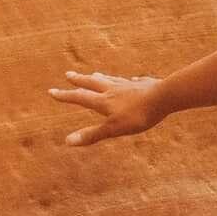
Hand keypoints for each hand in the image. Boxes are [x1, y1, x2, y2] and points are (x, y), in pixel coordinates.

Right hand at [53, 68, 168, 146]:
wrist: (164, 97)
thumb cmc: (138, 116)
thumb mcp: (113, 129)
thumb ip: (92, 135)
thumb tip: (67, 141)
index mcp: (104, 101)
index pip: (80, 97)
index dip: (65, 96)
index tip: (52, 91)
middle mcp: (113, 90)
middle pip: (93, 83)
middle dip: (79, 80)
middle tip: (68, 74)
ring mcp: (129, 86)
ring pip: (111, 80)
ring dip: (100, 77)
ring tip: (94, 74)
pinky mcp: (144, 85)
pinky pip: (132, 82)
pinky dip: (126, 81)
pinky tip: (130, 80)